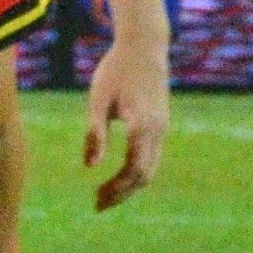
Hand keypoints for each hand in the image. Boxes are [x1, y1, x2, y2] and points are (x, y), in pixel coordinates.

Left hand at [83, 32, 171, 209]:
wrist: (144, 47)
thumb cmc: (115, 71)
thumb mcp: (98, 100)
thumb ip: (94, 133)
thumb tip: (89, 167)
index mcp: (142, 126)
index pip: (132, 170)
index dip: (116, 189)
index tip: (95, 199)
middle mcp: (158, 131)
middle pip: (144, 175)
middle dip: (122, 193)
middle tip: (97, 205)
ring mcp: (163, 127)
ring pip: (151, 167)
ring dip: (130, 185)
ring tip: (104, 195)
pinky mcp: (161, 123)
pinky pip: (152, 156)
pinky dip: (137, 171)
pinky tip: (118, 176)